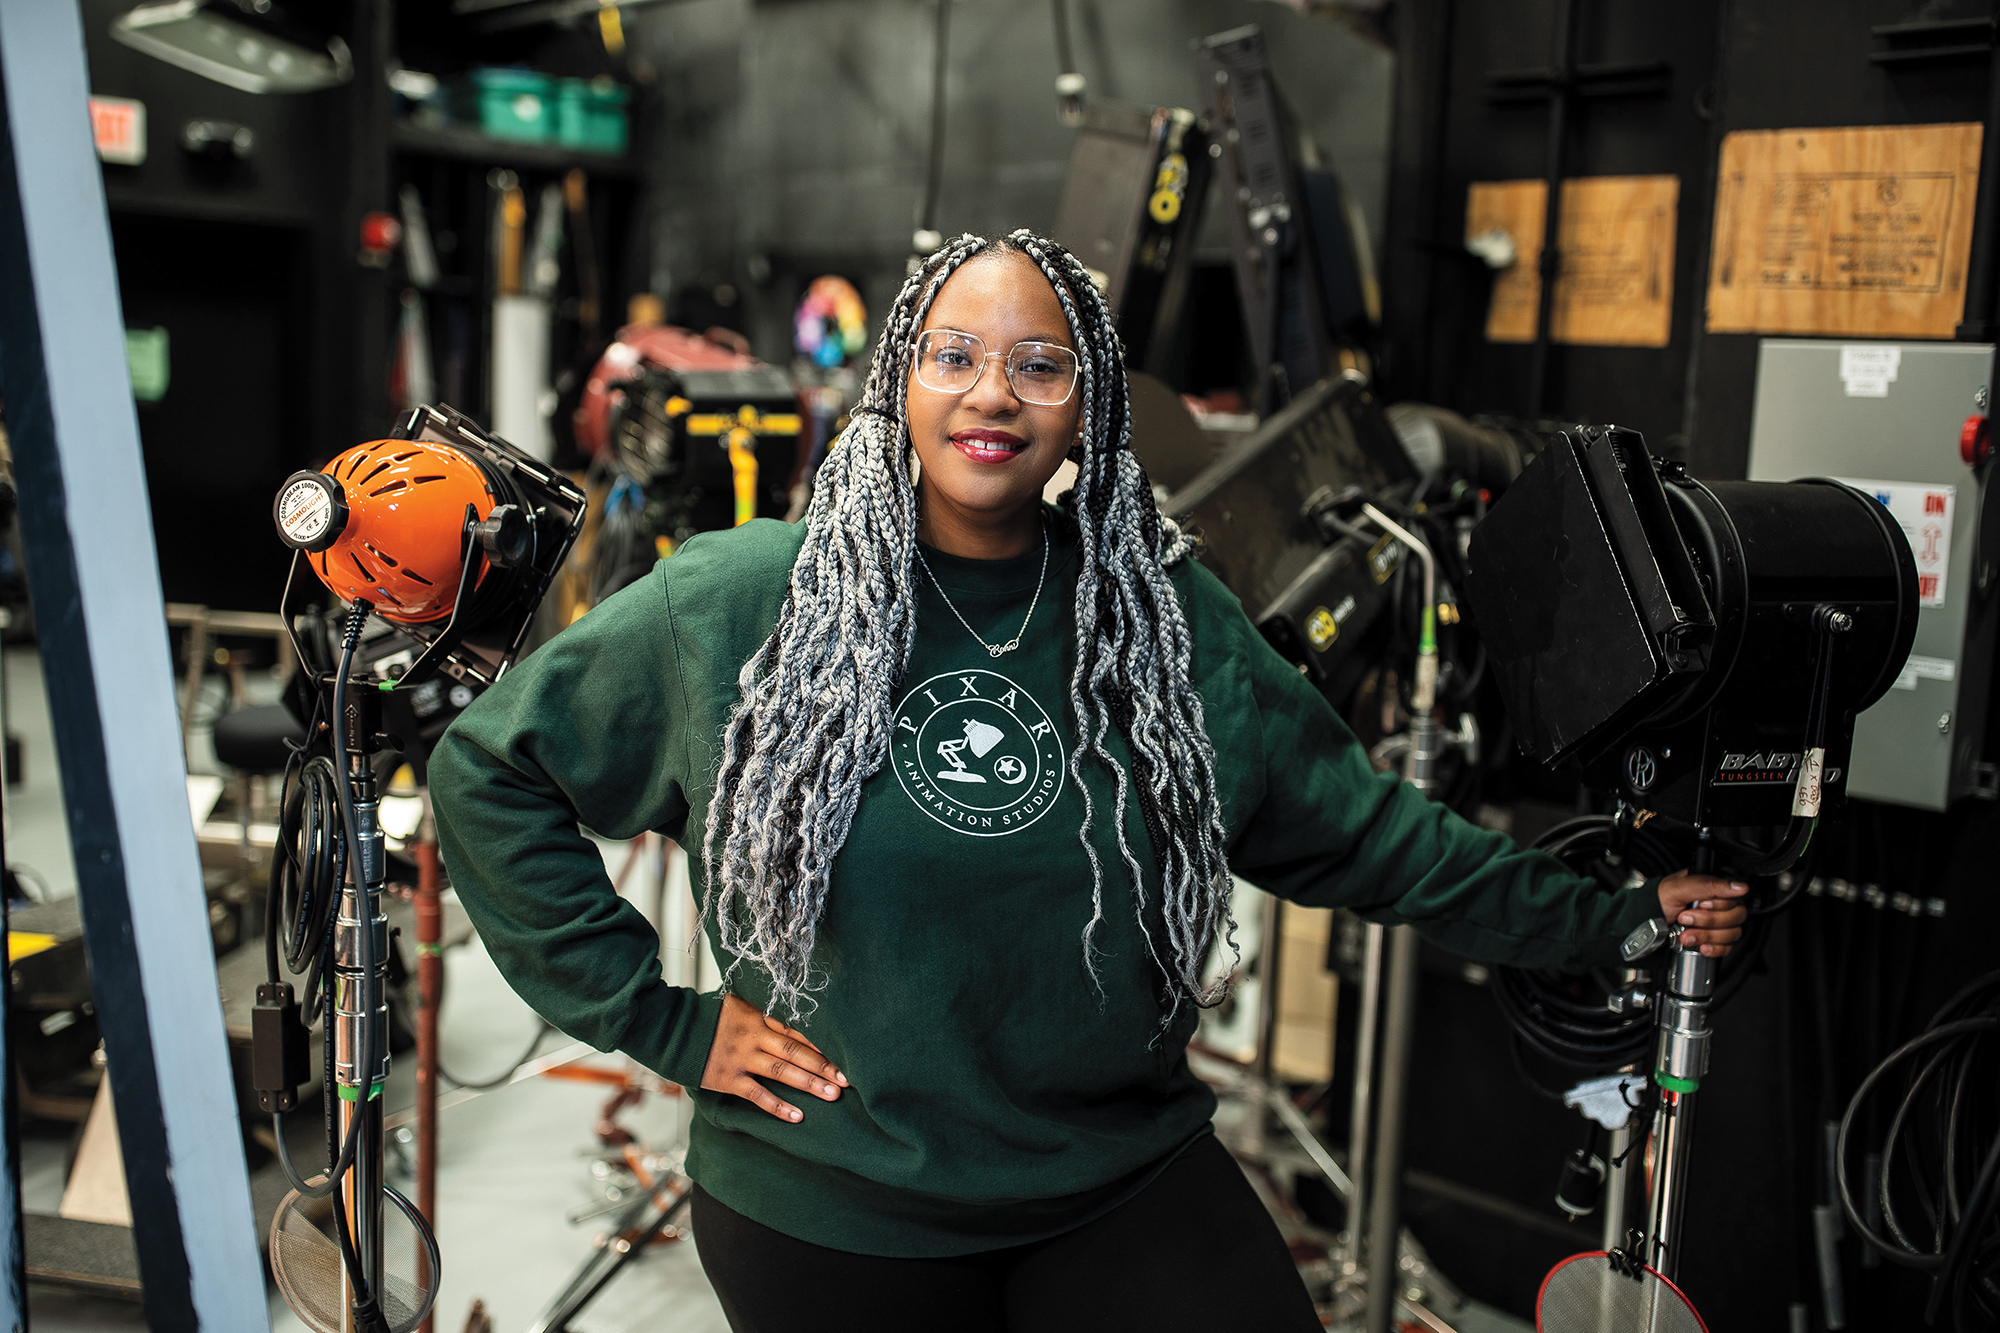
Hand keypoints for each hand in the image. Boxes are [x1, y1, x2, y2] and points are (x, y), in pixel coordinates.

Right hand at [700, 993, 847, 1122]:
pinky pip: (757, 1095)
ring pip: (782, 1072)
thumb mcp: (739, 1004)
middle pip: (795, 1051)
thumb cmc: (710, 1017)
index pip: (797, 1030)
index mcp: (760, 1016)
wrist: (674, 1031)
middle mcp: (754, 1036)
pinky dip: (778, 1106)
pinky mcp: (728, 1079)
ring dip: (809, 1084)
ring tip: (832, 1095)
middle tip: (847, 1080)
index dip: (822, 1043)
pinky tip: (797, 1116)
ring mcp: (741, 1058)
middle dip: (823, 1066)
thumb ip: (764, 1011)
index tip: (846, 1054)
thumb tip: (793, 1014)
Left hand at [1657, 872, 1748, 955]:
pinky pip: (1727, 947)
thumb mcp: (1678, 888)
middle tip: (1685, 918)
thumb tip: (1739, 886)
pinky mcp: (1717, 938)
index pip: (1736, 897)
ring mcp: (1720, 922)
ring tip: (1686, 934)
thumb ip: (1708, 885)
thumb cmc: (1660, 899)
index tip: (1700, 904)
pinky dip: (1714, 948)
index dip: (1717, 904)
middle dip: (1708, 921)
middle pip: (1736, 916)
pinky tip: (1701, 946)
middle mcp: (1722, 903)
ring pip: (1732, 933)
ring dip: (1707, 936)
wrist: (1648, 920)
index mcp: (1715, 886)